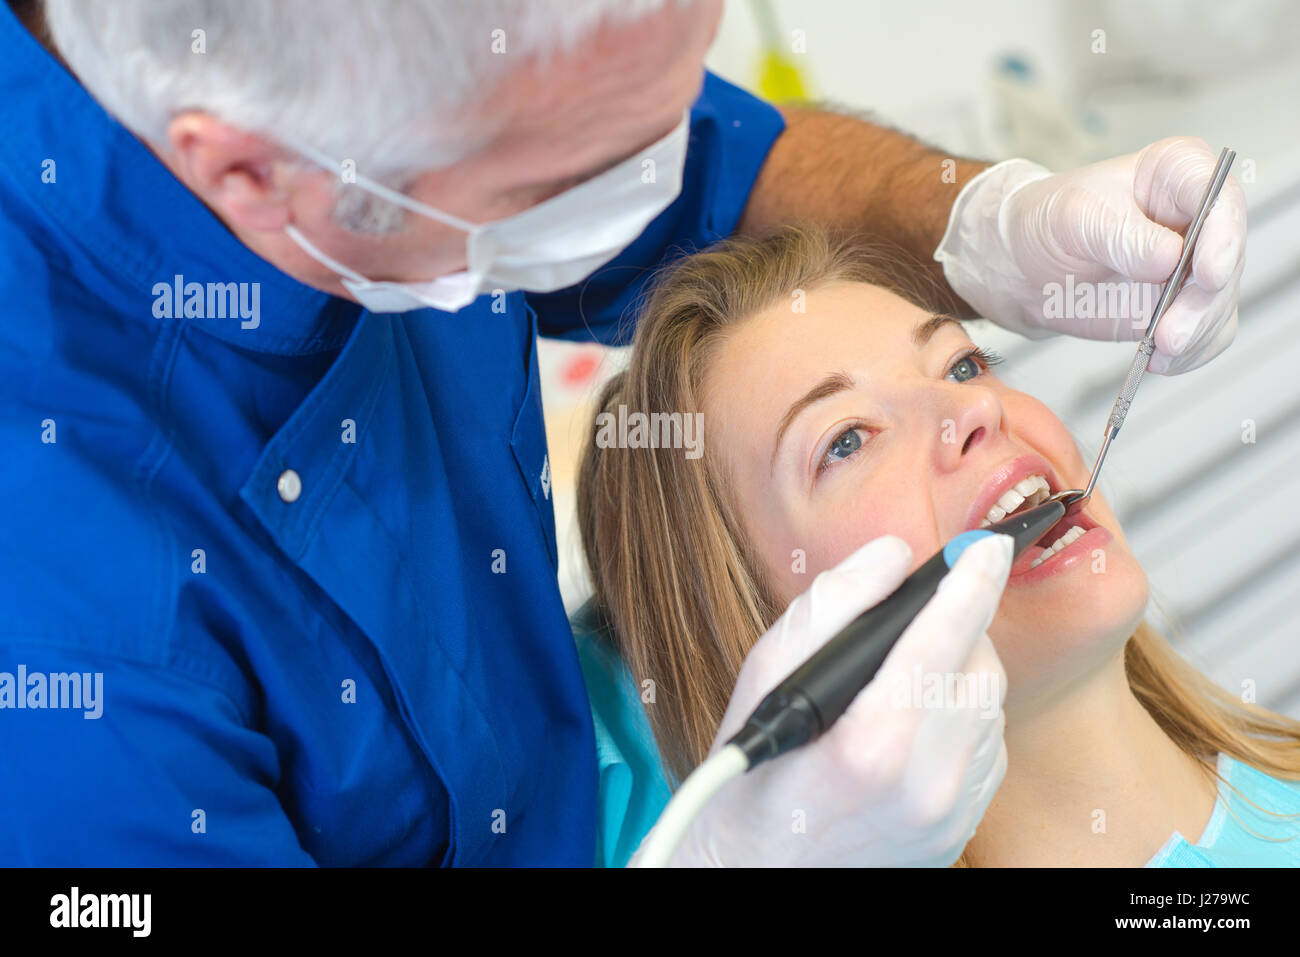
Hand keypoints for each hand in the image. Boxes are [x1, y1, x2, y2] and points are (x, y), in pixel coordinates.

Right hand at [632, 532, 1013, 867]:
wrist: (753, 872)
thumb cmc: (749, 773)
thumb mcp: (763, 677)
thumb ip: (828, 605)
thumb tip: (889, 557)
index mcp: (874, 743)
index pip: (947, 637)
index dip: (972, 581)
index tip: (989, 545)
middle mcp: (925, 783)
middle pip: (982, 670)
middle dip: (961, 628)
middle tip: (921, 617)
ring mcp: (948, 815)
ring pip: (992, 710)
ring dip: (963, 674)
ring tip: (909, 670)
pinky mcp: (958, 831)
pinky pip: (988, 752)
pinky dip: (964, 718)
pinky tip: (919, 717)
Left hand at [935, 137, 1246, 375]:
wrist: (1024, 265)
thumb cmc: (1048, 222)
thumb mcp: (1075, 216)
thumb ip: (1121, 235)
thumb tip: (1169, 258)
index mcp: (1177, 172)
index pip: (1220, 196)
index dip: (1223, 235)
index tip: (1208, 272)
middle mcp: (1198, 215)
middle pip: (1227, 257)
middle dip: (1203, 300)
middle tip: (1171, 332)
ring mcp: (1195, 262)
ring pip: (1220, 301)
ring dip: (1196, 332)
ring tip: (1160, 349)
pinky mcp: (1184, 303)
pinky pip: (1205, 332)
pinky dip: (1190, 352)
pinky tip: (1160, 360)